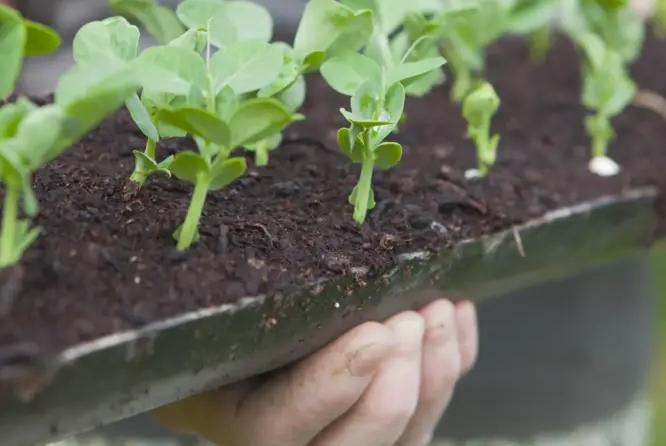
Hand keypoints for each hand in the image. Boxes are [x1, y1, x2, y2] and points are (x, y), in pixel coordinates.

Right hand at [152, 299, 478, 445]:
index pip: (281, 424)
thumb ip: (229, 294)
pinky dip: (453, 363)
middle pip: (359, 443)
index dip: (333, 383)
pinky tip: (457, 316)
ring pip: (407, 437)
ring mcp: (346, 438)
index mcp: (238, 420)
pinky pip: (432, 411)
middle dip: (398, 379)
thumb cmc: (210, 312)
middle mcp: (295, 445)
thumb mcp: (208, 304)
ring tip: (439, 309)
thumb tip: (243, 239)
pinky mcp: (388, 424)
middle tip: (412, 317)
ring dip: (433, 372)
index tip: (374, 331)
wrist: (225, 339)